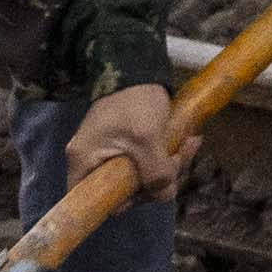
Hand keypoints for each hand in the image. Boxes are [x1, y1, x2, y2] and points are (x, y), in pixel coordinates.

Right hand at [62, 83, 191, 201]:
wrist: (138, 66)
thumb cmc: (134, 102)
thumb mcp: (146, 140)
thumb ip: (155, 173)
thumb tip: (161, 193)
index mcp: (84, 162)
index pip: (85, 201)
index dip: (113, 205)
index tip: (140, 195)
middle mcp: (91, 162)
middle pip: (122, 193)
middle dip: (155, 182)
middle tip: (176, 159)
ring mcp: (108, 155)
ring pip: (140, 179)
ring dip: (168, 167)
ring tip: (188, 144)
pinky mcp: (126, 147)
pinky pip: (146, 164)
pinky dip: (167, 157)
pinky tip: (187, 141)